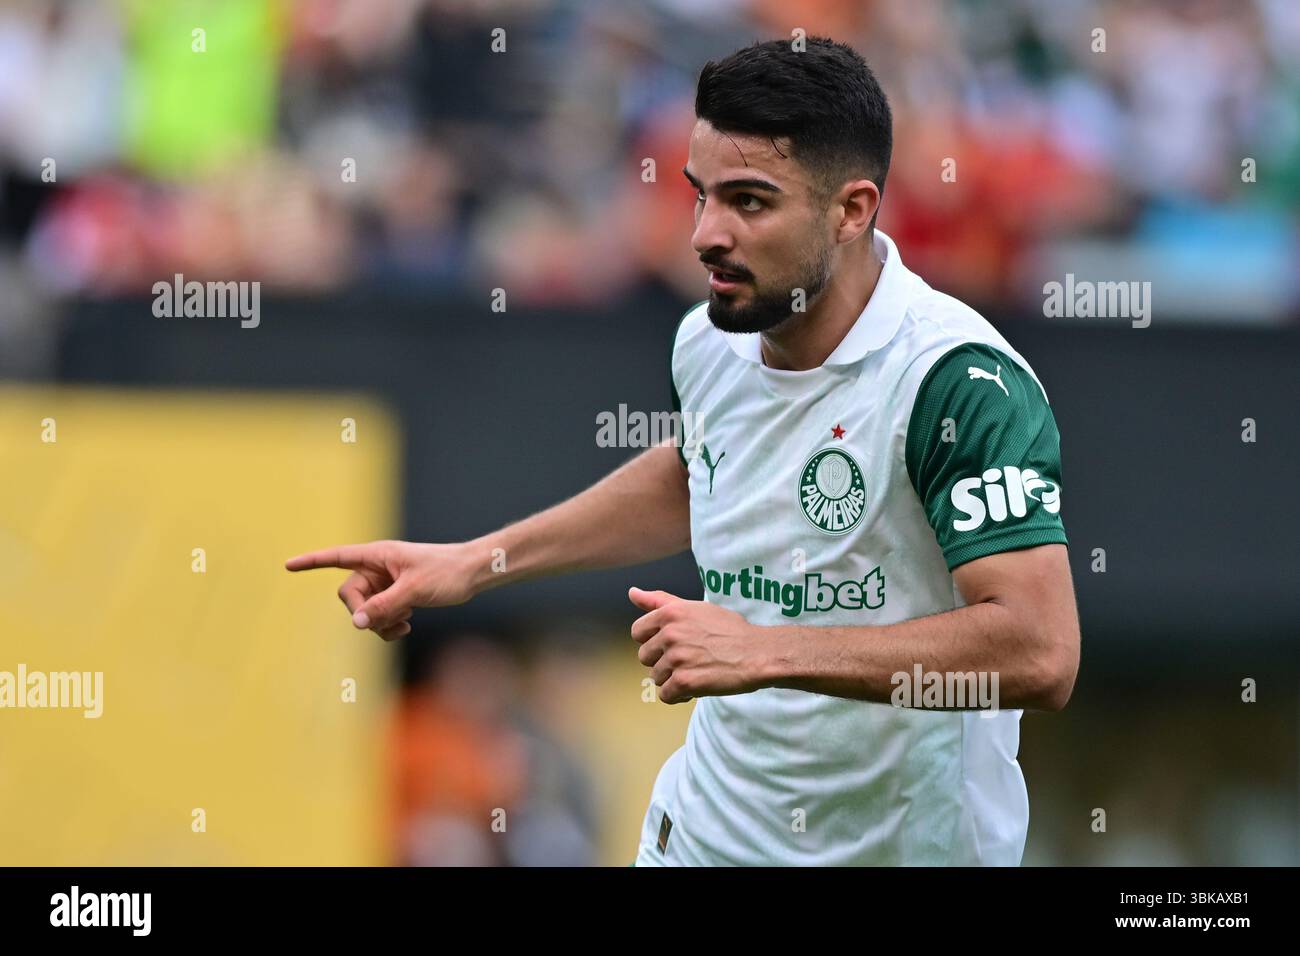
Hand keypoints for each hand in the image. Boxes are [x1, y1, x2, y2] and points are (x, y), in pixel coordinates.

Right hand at [285, 540, 479, 640]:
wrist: (473, 574)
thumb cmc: (447, 573)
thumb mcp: (414, 591)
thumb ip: (383, 606)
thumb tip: (355, 622)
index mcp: (377, 555)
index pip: (337, 557)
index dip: (312, 562)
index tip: (288, 565)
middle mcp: (378, 568)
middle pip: (350, 595)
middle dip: (365, 612)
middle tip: (391, 619)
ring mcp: (385, 583)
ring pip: (364, 610)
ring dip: (379, 622)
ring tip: (405, 624)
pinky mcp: (395, 596)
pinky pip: (378, 616)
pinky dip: (388, 625)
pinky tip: (407, 626)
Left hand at [628, 587, 763, 703]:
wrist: (757, 653)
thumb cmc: (728, 630)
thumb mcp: (695, 608)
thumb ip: (660, 601)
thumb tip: (632, 592)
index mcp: (670, 613)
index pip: (637, 632)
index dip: (654, 641)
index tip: (672, 644)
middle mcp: (670, 634)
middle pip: (645, 657)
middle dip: (663, 661)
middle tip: (689, 659)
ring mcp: (677, 658)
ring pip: (655, 677)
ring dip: (673, 679)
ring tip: (696, 671)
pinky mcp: (685, 681)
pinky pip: (666, 695)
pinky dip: (679, 696)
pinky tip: (695, 687)